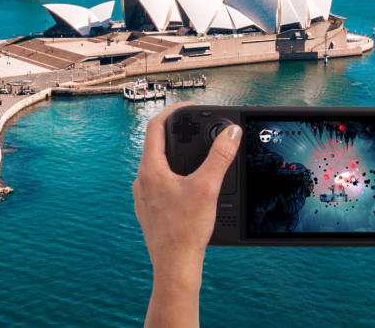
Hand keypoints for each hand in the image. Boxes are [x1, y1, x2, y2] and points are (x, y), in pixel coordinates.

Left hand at [133, 102, 241, 327]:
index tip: (190, 108)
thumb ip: (220, 156)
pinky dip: (175, 176)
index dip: (173, 112)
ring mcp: (144, 197)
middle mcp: (142, 181)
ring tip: (196, 155)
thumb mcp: (208, 187)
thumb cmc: (185, 230)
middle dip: (177, 134)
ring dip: (175, 156)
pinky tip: (190, 186)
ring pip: (158, 166)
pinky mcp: (150, 210)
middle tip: (196, 128)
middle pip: (156, 146)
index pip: (155, 127)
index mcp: (150, 170)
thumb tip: (232, 132)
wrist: (174, 266)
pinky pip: (160, 184)